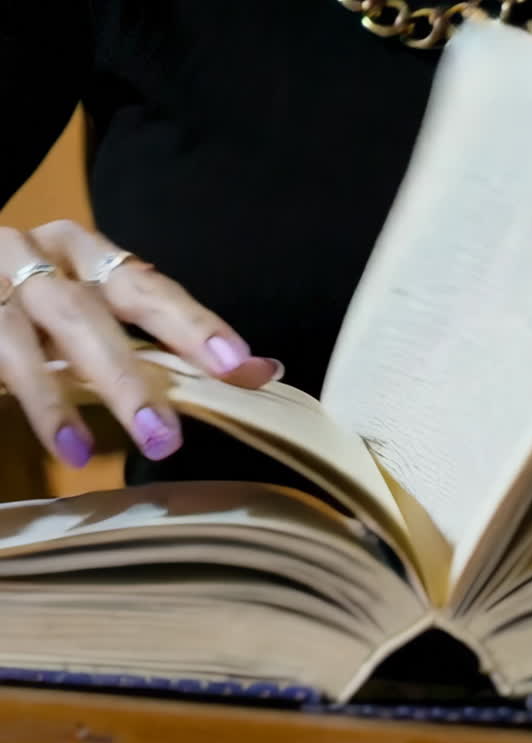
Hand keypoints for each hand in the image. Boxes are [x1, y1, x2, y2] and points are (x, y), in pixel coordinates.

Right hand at [0, 220, 282, 466]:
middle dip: (128, 377)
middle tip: (165, 440)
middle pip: (88, 311)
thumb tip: (260, 372)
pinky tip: (65, 445)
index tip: (240, 366)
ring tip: (89, 454)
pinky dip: (36, 402)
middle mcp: (34, 256)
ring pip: (25, 337)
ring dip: (60, 398)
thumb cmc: (31, 309)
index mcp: (82, 253)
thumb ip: (162, 343)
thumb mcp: (92, 315)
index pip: (147, 288)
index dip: (193, 326)